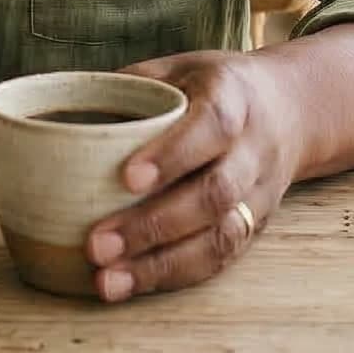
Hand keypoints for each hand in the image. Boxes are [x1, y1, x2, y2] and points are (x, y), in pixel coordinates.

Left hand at [84, 50, 305, 300]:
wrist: (290, 109)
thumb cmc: (213, 86)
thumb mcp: (177, 67)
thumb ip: (129, 87)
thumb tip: (63, 112)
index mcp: (233, 97)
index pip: (211, 126)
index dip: (173, 154)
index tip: (127, 178)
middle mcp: (253, 149)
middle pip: (214, 193)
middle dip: (154, 225)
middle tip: (96, 246)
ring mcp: (259, 194)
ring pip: (221, 237)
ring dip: (162, 264)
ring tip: (107, 281)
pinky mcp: (255, 227)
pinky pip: (221, 258)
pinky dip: (175, 275)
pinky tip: (133, 285)